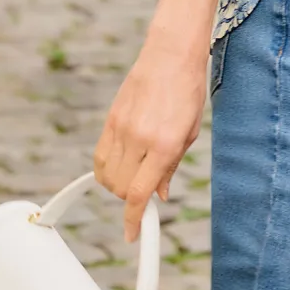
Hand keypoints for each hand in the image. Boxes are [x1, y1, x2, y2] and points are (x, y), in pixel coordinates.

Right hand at [93, 33, 207, 240]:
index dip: (134, 221)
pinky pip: (100, 156)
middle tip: (144, 191)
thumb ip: (172, 166)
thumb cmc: (187, 91)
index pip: (139, 195)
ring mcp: (122, 128)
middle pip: (120, 190)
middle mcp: (140, 139)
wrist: (171, 54)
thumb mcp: (189, 132)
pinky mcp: (110, 119)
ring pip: (107, 176)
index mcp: (164, 145)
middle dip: (130, 200)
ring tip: (133, 176)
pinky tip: (119, 166)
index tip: (133, 235)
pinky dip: (106, 169)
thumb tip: (160, 194)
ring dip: (117, 186)